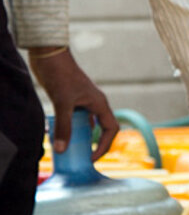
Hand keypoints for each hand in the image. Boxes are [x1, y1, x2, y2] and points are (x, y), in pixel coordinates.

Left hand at [28, 46, 118, 160]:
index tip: (92, 158)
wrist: (50, 56)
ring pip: (88, 124)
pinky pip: (77, 118)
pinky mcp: (73, 99)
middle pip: (102, 128)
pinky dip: (71, 127)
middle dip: (95, 144)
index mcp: (100, 103)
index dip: (104, 145)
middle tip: (83, 157)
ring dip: (82, 136)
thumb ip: (64, 126)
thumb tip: (62, 149)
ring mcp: (84, 101)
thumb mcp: (62, 103)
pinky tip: (58, 132)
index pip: (111, 129)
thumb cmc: (61, 75)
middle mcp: (95, 103)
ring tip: (70, 147)